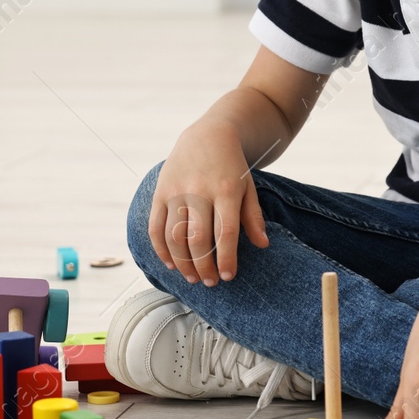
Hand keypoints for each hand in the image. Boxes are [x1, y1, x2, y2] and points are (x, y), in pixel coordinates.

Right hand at [147, 120, 268, 285]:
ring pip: (174, 237)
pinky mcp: (160, 192)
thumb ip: (253, 217)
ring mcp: (177, 191)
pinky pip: (156, 227)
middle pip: (198, 239)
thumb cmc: (232, 167)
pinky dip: (161, 250)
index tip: (229, 277)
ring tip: (192, 278)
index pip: (225, 232)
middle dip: (204, 267)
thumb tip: (263, 244)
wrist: (208, 135)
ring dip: (182, 263)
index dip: (226, 259)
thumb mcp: (249, 188)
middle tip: (210, 283)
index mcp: (226, 190)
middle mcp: (199, 191)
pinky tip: (171, 264)